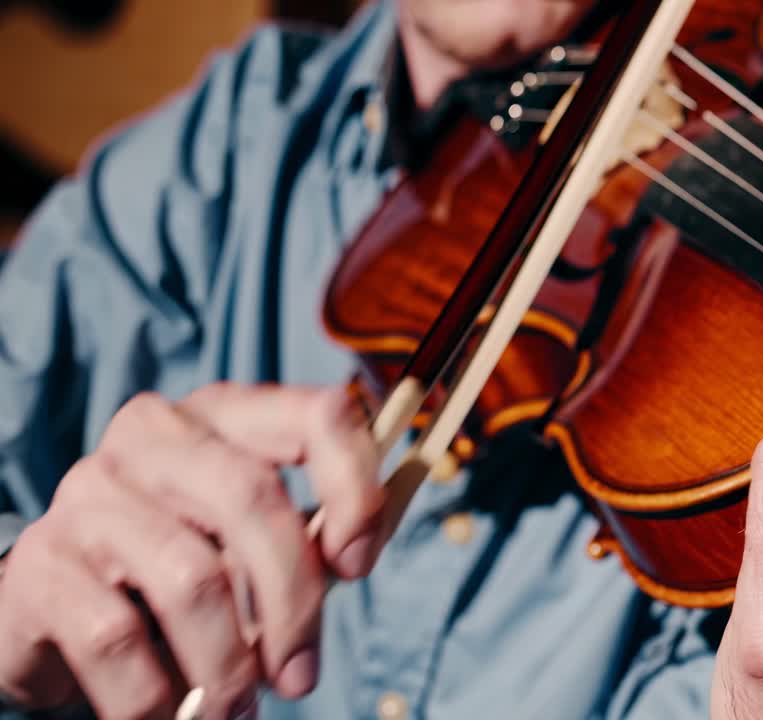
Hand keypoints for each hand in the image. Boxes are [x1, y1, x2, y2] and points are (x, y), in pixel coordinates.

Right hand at [0, 383, 384, 718]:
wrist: (58, 610)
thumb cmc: (181, 570)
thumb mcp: (254, 542)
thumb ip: (316, 537)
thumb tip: (356, 554)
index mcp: (224, 415)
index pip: (315, 414)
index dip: (354, 487)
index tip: (358, 565)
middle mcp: (152, 435)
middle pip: (252, 497)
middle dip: (294, 600)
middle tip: (300, 676)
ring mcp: (88, 492)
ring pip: (192, 578)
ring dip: (228, 665)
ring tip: (238, 706)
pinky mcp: (41, 562)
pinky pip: (118, 638)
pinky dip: (155, 695)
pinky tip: (169, 712)